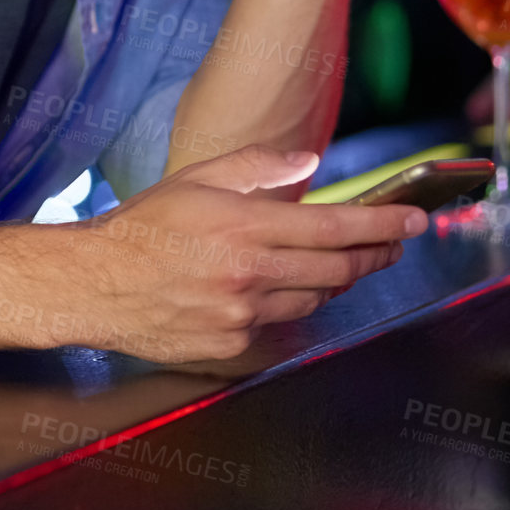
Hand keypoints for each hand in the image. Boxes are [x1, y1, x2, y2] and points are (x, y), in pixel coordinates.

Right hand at [68, 145, 426, 362]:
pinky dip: (297, 303)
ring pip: (316, 299)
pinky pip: (282, 323)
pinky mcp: (232, 344)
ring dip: (340, 280)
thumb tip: (310, 165)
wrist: (95, 282)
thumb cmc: (145, 225)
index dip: (383, 224)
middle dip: (377, 255)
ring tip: (347, 263)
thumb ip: (259, 166)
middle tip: (394, 243)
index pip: (336, 228)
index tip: (414, 219)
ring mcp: (242, 315)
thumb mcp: (199, 177)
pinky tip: (292, 287)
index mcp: (244, 226)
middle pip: (339, 270)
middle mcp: (249, 273)